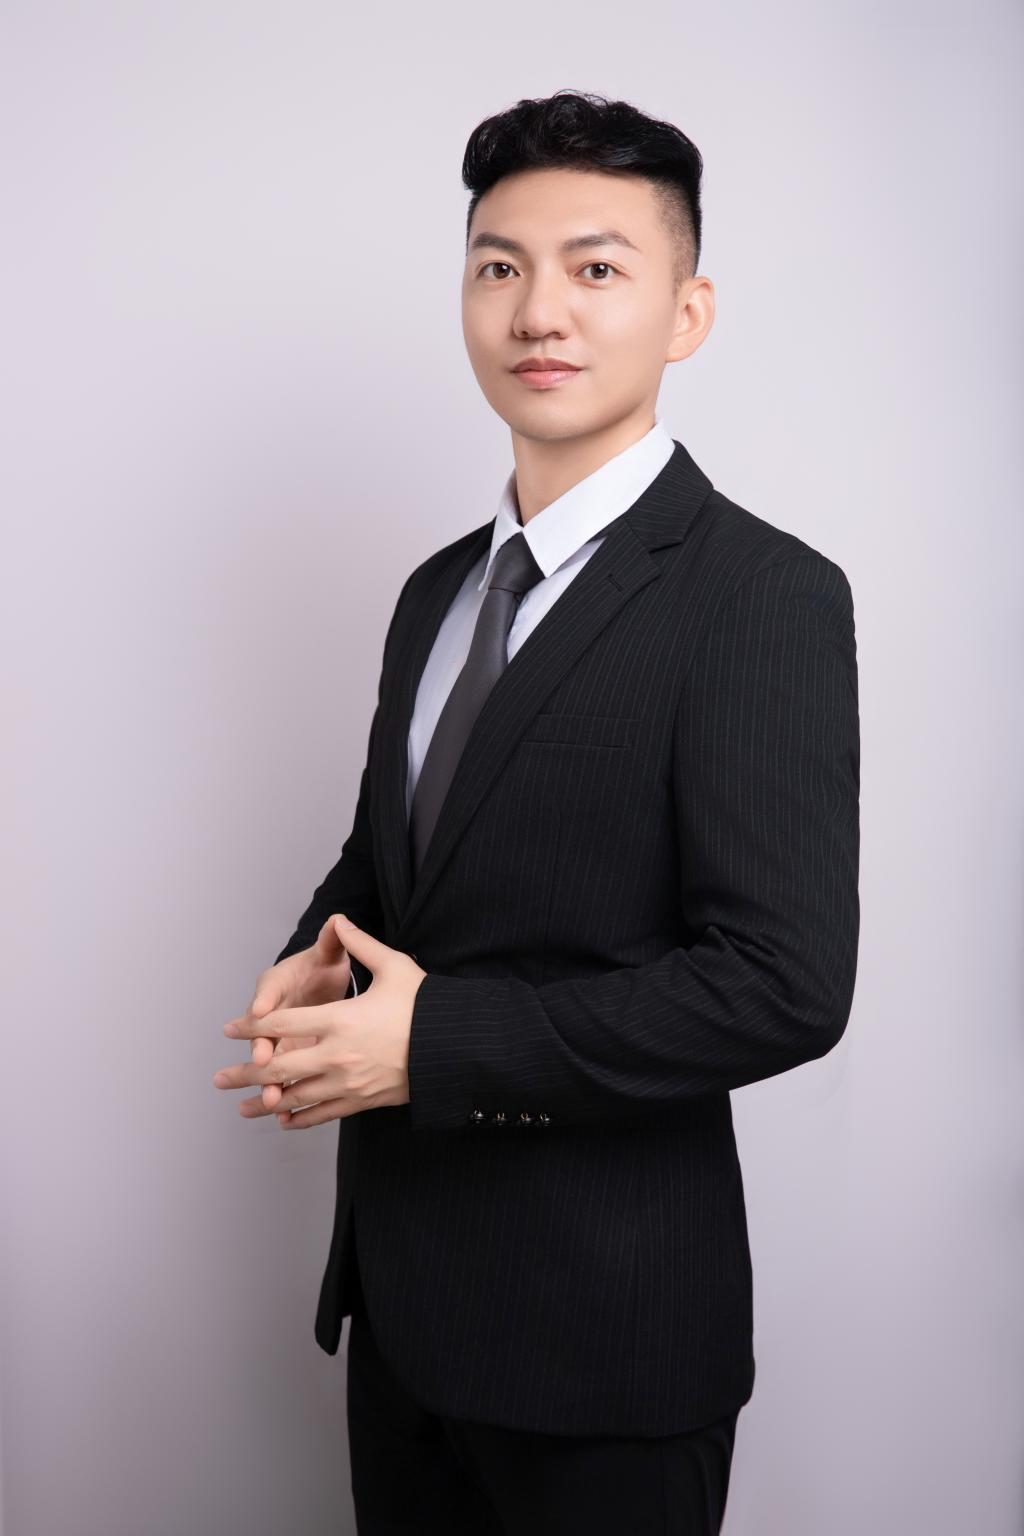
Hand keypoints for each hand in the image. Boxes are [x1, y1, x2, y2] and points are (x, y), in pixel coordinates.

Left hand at [213, 915, 427, 1128]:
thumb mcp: (396, 967)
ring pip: (296, 1097)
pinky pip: (323, 1114)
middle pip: (278, 1068)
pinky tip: (284, 1120)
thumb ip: (362, 945)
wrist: (456, 1049)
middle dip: (244, 1073)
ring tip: (241, 1107)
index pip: (281, 1023)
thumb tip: (340, 920)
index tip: (231, 1029)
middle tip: (219, 1079)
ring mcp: (348, 1082)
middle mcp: (337, 1054)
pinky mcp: (362, 1100)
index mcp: (340, 1019)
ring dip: (265, 1103)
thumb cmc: (426, 1006)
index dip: (251, 1026)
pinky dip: (300, 1118)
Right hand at [221, 914, 353, 1117]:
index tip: (258, 1014)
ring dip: (269, 1082)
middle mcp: (273, 1015)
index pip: (267, 995)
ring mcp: (282, 1039)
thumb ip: (332, 939)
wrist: (323, 978)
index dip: (263, 1004)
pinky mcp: (293, 1056)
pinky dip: (285, 1097)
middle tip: (259, 1067)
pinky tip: (284, 1119)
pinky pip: (287, 1079)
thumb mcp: (327, 950)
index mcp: (277, 985)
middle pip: (263, 1036)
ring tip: (269, 1103)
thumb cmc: (323, 963)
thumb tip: (337, 919)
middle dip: (259, 1054)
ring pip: (272, 1064)